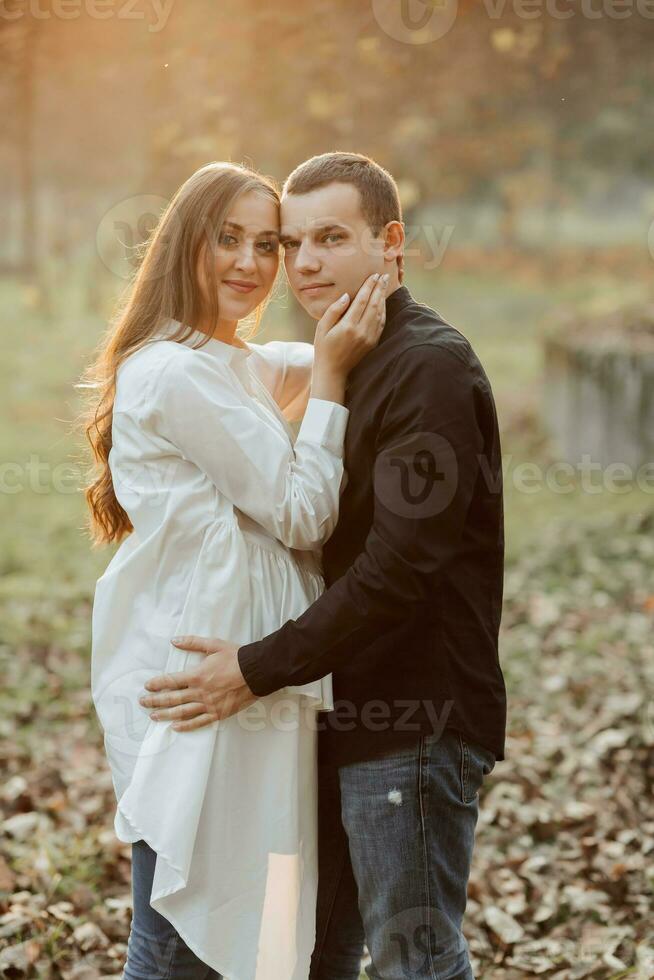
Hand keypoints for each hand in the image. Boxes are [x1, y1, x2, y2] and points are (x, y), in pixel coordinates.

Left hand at [138, 636, 257, 730]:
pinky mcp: (218, 713)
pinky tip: (175, 727)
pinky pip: (198, 722)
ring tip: (153, 716)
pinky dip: (186, 726)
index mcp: (197, 675)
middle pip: (172, 698)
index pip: (171, 681)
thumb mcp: (214, 645)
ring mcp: (208, 705)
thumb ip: (192, 643)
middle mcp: (200, 692)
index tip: (146, 686)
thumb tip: (174, 640)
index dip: (157, 684)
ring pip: (182, 712)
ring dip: (166, 714)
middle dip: (155, 700)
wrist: (256, 672)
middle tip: (143, 702)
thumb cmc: (236, 657)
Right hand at [313, 272, 387, 382]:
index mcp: (348, 326)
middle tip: (384, 276)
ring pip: (380, 313)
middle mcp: (361, 331)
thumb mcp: (322, 328)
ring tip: (385, 285)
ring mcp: (369, 338)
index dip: (369, 286)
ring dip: (383, 298)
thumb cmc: (324, 348)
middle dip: (379, 288)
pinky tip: (382, 303)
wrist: (333, 372)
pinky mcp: (372, 343)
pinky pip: (381, 324)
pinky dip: (383, 311)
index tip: (374, 275)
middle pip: (374, 304)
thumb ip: (334, 310)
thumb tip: (346, 296)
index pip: (362, 301)